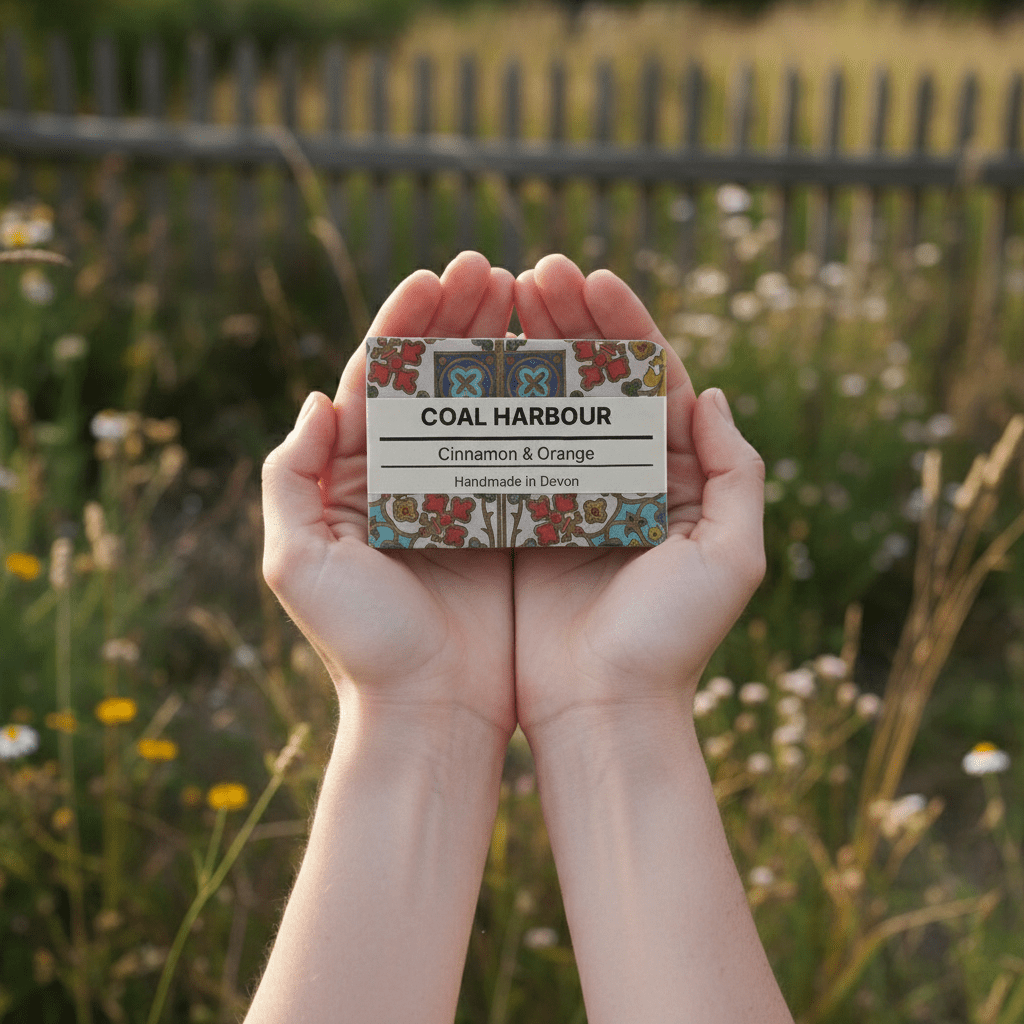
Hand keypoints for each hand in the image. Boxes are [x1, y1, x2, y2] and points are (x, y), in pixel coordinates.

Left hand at [261, 252, 516, 741]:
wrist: (431, 713)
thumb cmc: (363, 646)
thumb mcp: (297, 561)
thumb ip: (289, 476)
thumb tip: (319, 399)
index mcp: (353, 477)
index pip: (380, 379)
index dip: (407, 322)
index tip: (438, 275)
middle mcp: (408, 478)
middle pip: (437, 380)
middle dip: (462, 320)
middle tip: (495, 272)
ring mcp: (462, 496)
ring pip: (485, 405)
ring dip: (505, 349)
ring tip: (533, 299)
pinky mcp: (509, 520)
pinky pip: (526, 450)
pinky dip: (543, 408)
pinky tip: (566, 370)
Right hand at [511, 254, 766, 742]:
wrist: (602, 710)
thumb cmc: (670, 642)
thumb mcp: (730, 558)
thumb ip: (736, 472)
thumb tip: (709, 392)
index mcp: (673, 476)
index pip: (648, 379)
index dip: (622, 324)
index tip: (589, 278)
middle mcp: (619, 477)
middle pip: (592, 381)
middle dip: (567, 321)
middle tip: (534, 274)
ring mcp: (565, 494)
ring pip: (544, 406)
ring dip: (525, 350)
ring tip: (498, 298)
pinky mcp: (518, 519)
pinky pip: (502, 450)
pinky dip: (488, 408)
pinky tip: (467, 365)